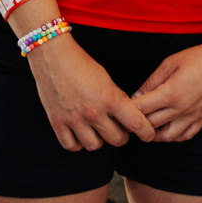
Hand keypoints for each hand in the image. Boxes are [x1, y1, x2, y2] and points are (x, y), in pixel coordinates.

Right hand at [28, 35, 158, 151]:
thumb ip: (117, 98)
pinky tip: (81, 134)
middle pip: (117, 139)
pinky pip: (72, 146)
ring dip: (100, 140)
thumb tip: (127, 117)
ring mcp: (74, 119)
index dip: (146, 132)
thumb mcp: (106, 78)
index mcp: (109, 98)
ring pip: (95, 146)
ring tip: (99, 130)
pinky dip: (78, 143)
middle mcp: (93, 112)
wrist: (53, 56)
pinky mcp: (57, 123)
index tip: (149, 134)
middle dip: (122, 135)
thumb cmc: (81, 64)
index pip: (136, 123)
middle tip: (120, 129)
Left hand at [132, 33, 201, 141]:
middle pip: (150, 124)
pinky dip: (171, 136)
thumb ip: (151, 82)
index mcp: (171, 93)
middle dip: (137, 122)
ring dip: (153, 133)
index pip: (142, 109)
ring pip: (165, 137)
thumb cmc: (196, 58)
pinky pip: (183, 137)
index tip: (121, 107)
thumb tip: (136, 96)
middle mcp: (182, 109)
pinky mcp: (201, 120)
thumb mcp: (169, 63)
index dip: (128, 109)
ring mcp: (193, 117)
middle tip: (129, 117)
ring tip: (146, 124)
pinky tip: (165, 127)